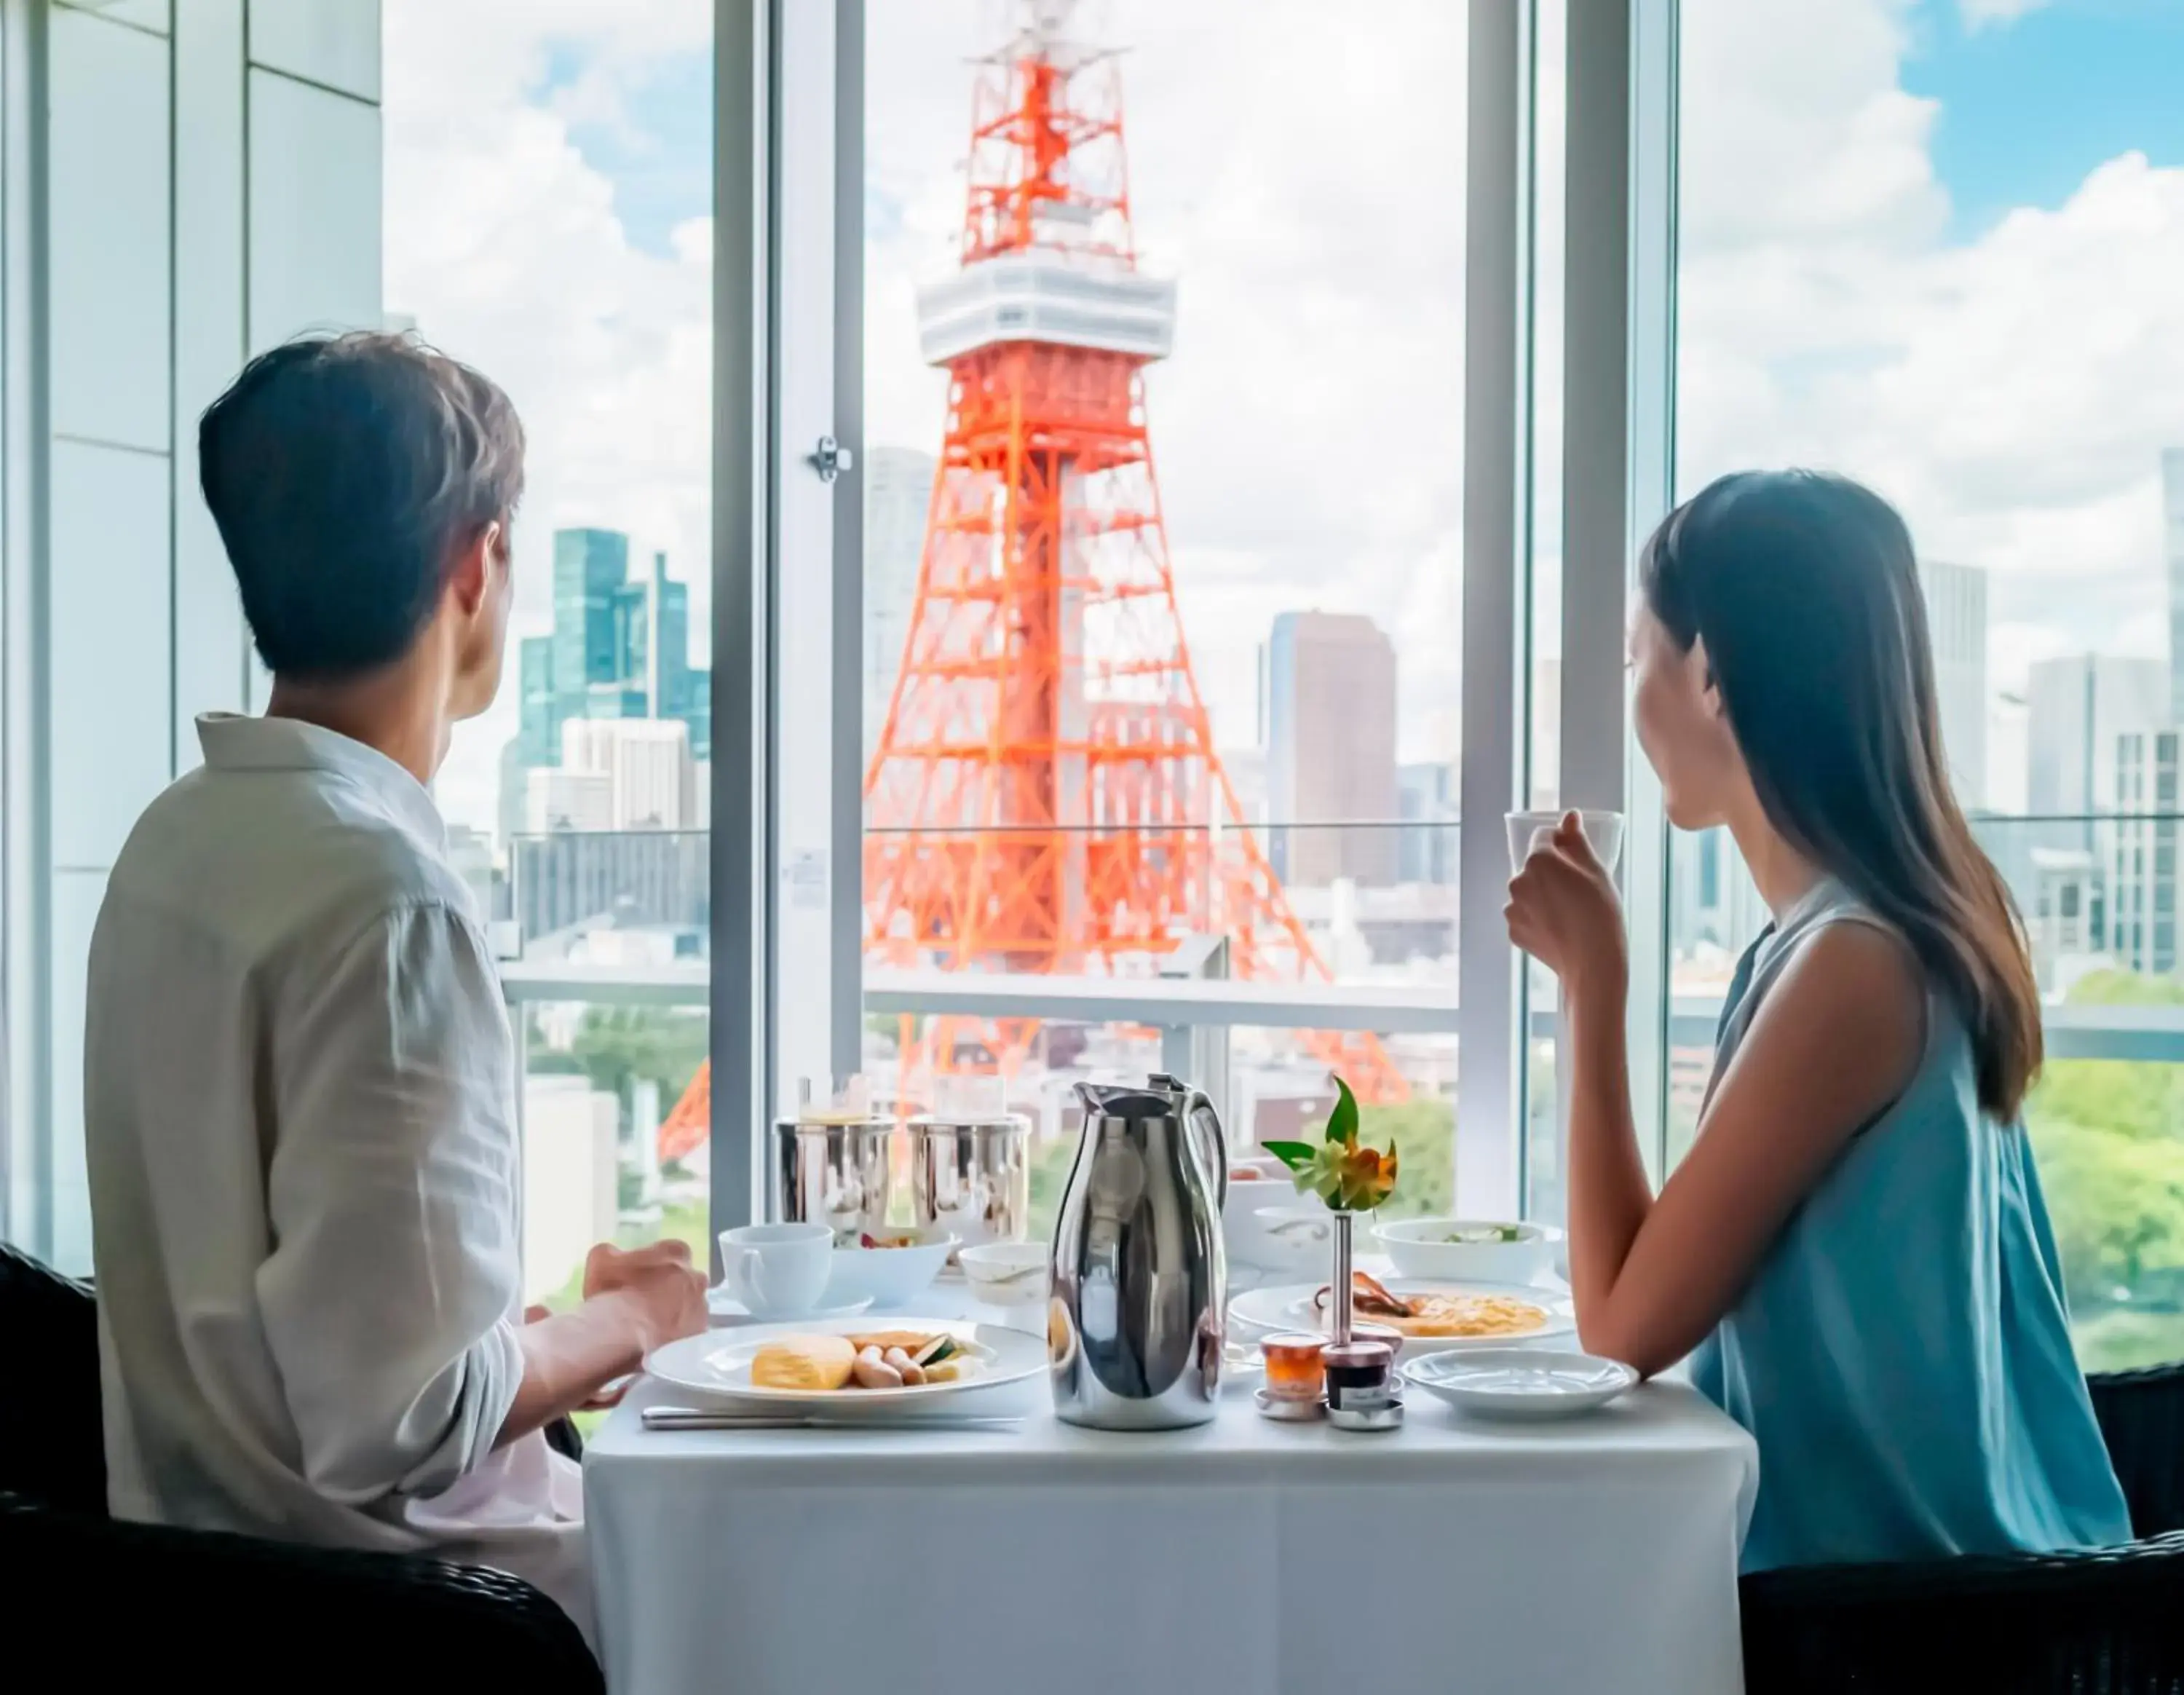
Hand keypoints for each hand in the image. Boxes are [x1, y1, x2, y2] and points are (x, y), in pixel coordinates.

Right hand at [594, 1244, 706, 1355]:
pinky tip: (658, 1341)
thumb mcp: (600, 1259)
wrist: (622, 1334)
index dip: (657, 1264)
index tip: (643, 1277)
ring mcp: (701, 1307)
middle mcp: (696, 1278)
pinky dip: (678, 1334)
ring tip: (651, 1325)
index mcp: (676, 1254)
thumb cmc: (612, 1291)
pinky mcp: (699, 1334)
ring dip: (676, 1312)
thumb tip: (614, 1255)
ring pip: (690, 1306)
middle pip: (686, 1279)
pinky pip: (690, 1331)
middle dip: (671, 1287)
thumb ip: (612, 1252)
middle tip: (647, 1302)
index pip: (673, 1252)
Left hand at [1504, 811, 1627, 1000]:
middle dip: (1551, 873)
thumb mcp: (1595, 870)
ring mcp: (1512, 907)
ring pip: (1528, 892)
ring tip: (1569, 913)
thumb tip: (1570, 816)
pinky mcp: (1513, 931)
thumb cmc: (1600, 912)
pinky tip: (1559, 928)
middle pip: (1534, 866)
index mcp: (1537, 860)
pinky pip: (1525, 915)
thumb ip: (1577, 840)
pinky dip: (1538, 918)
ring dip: (1542, 895)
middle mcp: (1517, 880)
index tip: (1577, 861)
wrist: (1592, 963)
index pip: (1543, 837)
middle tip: (1577, 892)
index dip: (1561, 845)